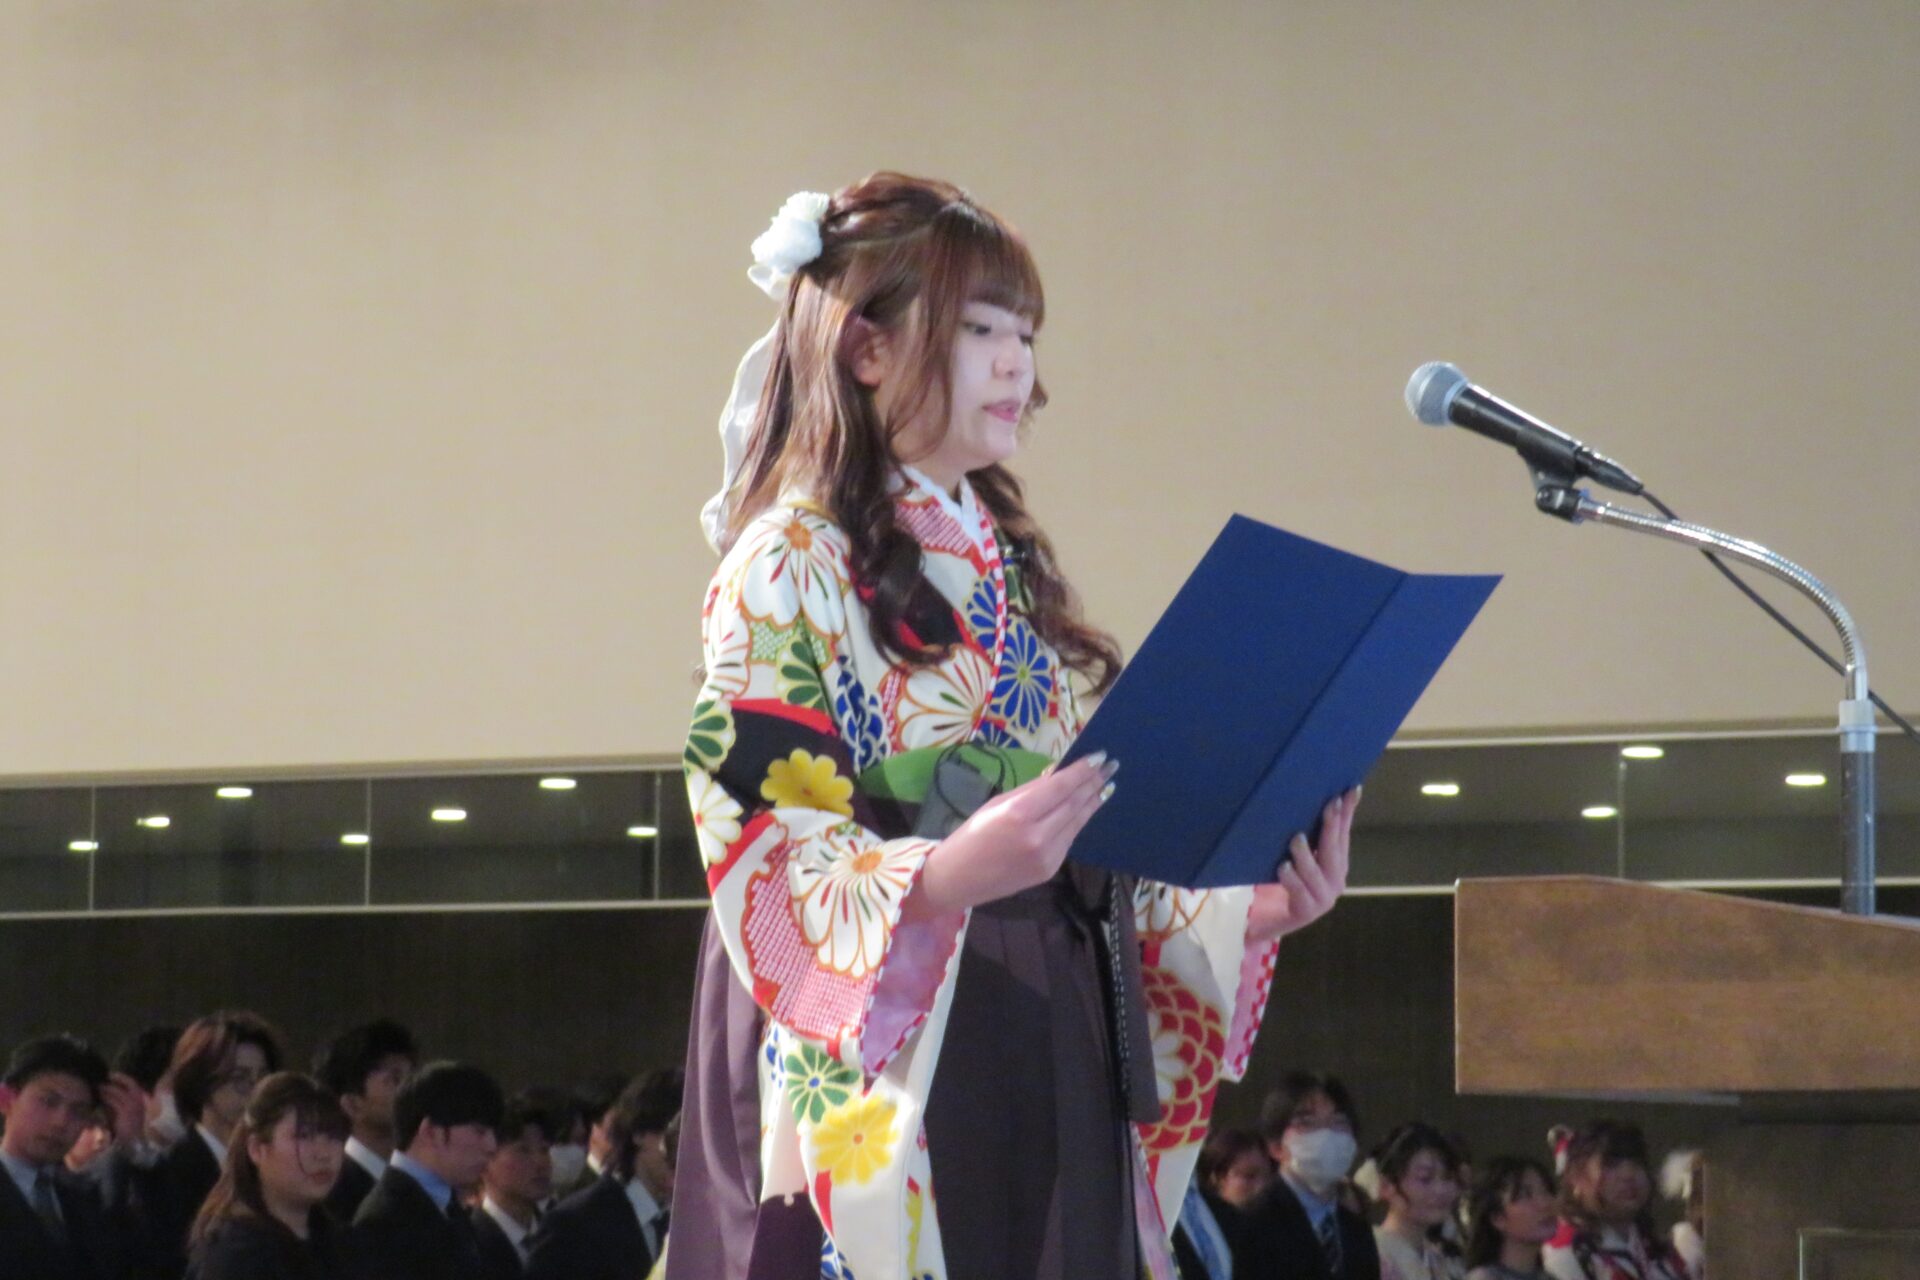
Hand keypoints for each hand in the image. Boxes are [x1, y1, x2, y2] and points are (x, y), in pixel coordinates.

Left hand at [100, 1071, 146, 1146]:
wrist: (133, 1141)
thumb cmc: (130, 1128)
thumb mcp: (128, 1113)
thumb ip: (120, 1104)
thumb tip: (107, 1096)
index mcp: (142, 1099)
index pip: (132, 1084)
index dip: (122, 1078)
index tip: (111, 1075)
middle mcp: (139, 1100)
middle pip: (126, 1085)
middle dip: (114, 1081)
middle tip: (102, 1080)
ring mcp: (132, 1105)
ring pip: (118, 1092)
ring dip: (107, 1089)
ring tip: (98, 1088)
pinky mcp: (124, 1112)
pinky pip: (113, 1101)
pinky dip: (106, 1098)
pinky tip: (100, 1098)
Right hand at [912, 752, 1119, 915]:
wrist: (957, 880)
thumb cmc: (970, 836)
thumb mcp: (996, 805)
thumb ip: (1030, 791)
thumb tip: (1058, 775)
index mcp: (1018, 814)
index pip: (1060, 787)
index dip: (1082, 771)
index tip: (1100, 757)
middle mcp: (1037, 836)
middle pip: (1074, 804)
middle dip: (1094, 784)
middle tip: (1111, 766)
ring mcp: (1047, 856)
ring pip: (1076, 823)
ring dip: (1092, 802)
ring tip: (1107, 785)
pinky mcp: (1050, 870)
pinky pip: (1068, 839)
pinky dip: (1077, 821)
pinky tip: (1085, 809)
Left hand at [1247, 787, 1358, 943]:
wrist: (1270, 920)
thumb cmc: (1286, 881)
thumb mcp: (1299, 854)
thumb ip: (1309, 833)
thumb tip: (1311, 797)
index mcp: (1337, 864)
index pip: (1343, 834)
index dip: (1347, 813)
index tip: (1350, 789)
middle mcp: (1335, 881)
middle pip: (1334, 851)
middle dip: (1332, 827)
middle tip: (1329, 805)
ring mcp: (1323, 899)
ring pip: (1317, 874)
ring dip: (1307, 855)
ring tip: (1297, 838)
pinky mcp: (1305, 912)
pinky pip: (1299, 893)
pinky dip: (1292, 879)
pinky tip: (1283, 867)